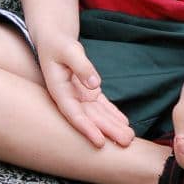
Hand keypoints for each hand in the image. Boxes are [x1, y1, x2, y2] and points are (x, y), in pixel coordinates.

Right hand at [36, 34, 133, 148]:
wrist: (54, 41)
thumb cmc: (59, 44)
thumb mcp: (69, 50)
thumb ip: (82, 66)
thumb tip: (95, 84)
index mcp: (59, 91)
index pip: (74, 114)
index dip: (86, 128)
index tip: (100, 142)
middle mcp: (69, 98)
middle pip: (90, 118)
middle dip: (107, 131)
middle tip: (126, 142)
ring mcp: (79, 96)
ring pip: (98, 114)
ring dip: (112, 126)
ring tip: (129, 138)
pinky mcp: (87, 92)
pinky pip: (101, 105)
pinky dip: (112, 113)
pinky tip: (124, 123)